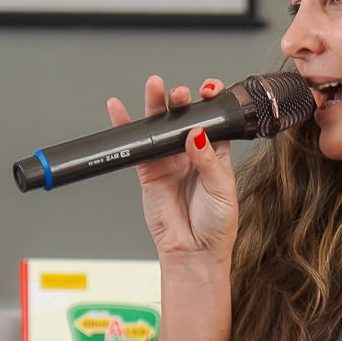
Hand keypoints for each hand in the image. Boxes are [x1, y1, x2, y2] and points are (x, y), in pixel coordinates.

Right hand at [105, 76, 238, 268]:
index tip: (208, 91)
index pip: (212, 119)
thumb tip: (196, 134)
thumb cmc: (216, 225)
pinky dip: (127, 127)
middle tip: (178, 93)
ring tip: (154, 87)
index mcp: (216, 153)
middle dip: (181, 100)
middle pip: (184, 117)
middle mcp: (192, 153)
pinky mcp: (149, 172)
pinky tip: (119, 110)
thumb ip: (208, 159)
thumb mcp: (222, 189)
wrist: (194, 253)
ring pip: (160, 126)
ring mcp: (169, 161)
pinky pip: (138, 146)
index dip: (210, 102)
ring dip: (156, 105)